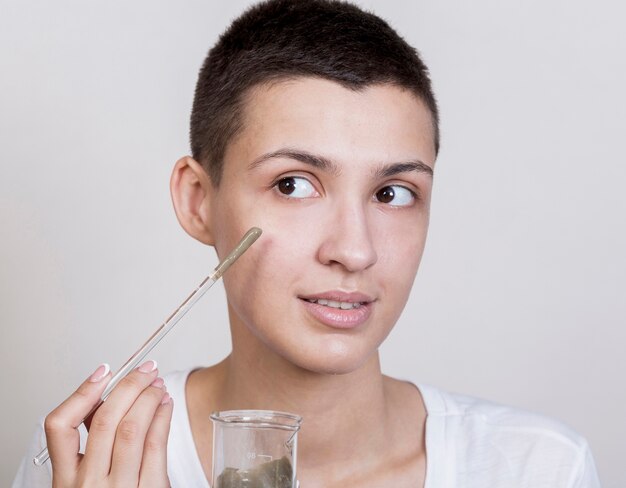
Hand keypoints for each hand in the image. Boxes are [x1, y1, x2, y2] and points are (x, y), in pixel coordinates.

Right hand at [44, 360, 172, 486]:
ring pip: (132, 428)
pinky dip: (163, 417)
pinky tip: (166, 405)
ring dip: (148, 397)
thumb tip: (104, 400)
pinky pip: (156, 445)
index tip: (103, 372)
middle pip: (104, 419)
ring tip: (157, 384)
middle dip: (128, 385)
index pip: (58, 426)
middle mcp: (88, 486)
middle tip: (144, 369)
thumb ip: (92, 444)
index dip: (82, 392)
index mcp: (66, 482)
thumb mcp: (87, 482)